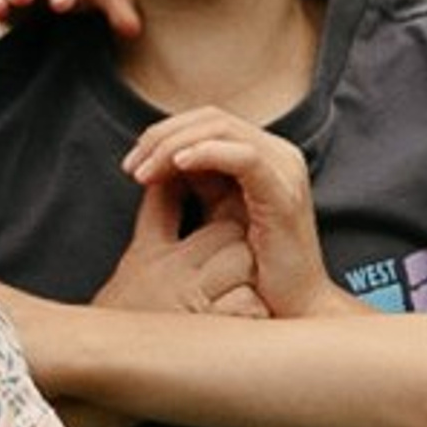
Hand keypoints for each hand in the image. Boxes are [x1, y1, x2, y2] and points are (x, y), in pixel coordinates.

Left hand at [122, 105, 347, 319]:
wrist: (295, 308)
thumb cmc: (257, 270)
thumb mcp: (220, 215)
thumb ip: (199, 183)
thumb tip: (163, 161)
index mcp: (264, 155)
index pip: (208, 121)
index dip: (165, 133)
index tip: (132, 163)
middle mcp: (279, 154)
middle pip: (211, 119)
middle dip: (162, 137)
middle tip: (131, 166)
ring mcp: (285, 170)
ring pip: (222, 130)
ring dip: (174, 146)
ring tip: (145, 171)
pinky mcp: (284, 192)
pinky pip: (243, 157)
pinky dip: (206, 154)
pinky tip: (177, 167)